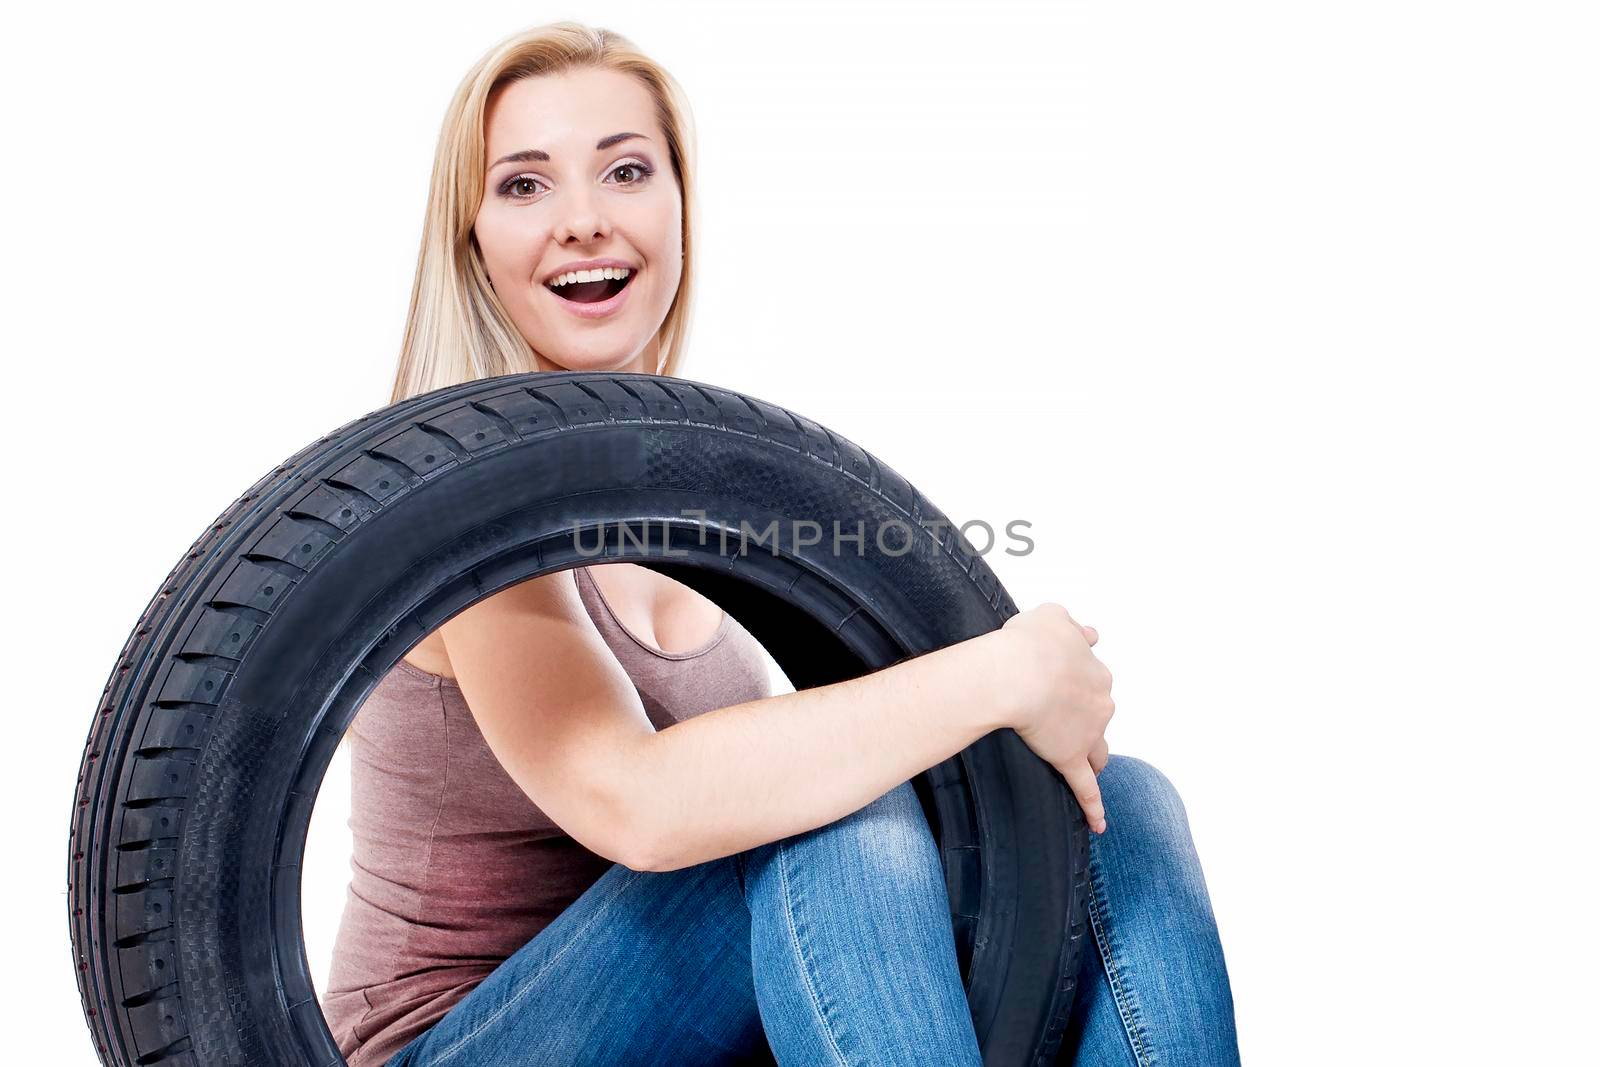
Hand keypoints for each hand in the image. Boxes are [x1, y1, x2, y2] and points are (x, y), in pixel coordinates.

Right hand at [998, 603, 1115, 832]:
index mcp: (1094, 670)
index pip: (1092, 679)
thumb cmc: (1028, 643)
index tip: (1062, 685)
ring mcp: (1087, 733)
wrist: (1017, 672)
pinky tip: (1099, 823)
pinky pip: (1085, 787)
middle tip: (1058, 719)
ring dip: (1092, 756)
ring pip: (1096, 750)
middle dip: (1084, 719)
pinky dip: (1094, 807)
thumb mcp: (1052, 617)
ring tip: (1083, 764)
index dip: (1076, 684)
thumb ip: (1071, 625)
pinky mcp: (1071, 758)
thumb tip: (1090, 633)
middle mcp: (1099, 701)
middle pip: (1097, 715)